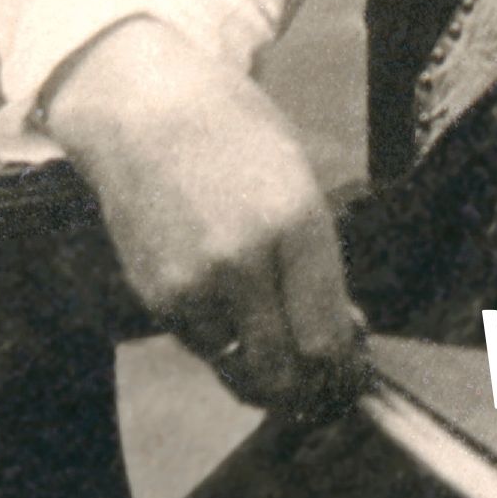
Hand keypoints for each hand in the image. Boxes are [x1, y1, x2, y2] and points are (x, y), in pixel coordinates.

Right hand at [44, 16, 364, 413]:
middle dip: (308, 388)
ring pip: (240, 370)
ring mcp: (193, 284)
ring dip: (262, 367)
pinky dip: (223, 342)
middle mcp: (243, 261)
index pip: (326, 341)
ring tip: (274, 338)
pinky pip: (203, 346)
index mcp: (295, 223)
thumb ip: (319, 262)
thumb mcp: (298, 181)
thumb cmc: (236, 135)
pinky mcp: (155, 296)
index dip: (344, 371)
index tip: (350, 371)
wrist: (146, 110)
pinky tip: (229, 304)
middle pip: (283, 375)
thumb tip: (344, 332)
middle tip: (320, 378)